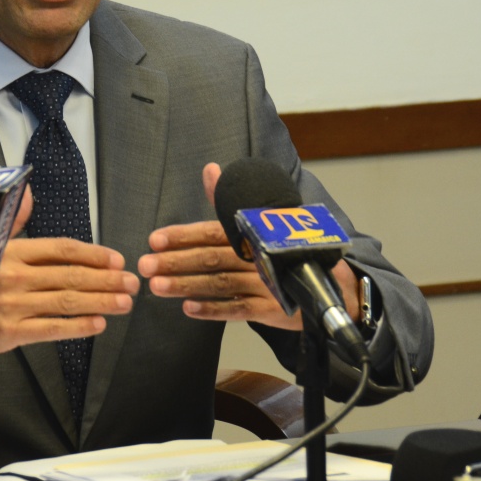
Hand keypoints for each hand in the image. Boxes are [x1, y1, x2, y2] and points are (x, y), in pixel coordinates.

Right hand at [0, 186, 138, 381]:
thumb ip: (11, 224)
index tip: (115, 258)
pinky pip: (52, 328)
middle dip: (107, 278)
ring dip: (102, 300)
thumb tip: (27, 195)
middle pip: (71, 274)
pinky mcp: (9, 332)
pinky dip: (79, 326)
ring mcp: (13, 305)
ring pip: (68, 300)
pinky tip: (98, 324)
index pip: (60, 248)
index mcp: (9, 252)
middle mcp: (13, 277)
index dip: (92, 253)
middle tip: (130, 281)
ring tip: (124, 301)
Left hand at [138, 163, 363, 329]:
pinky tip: (188, 310)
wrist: (335, 285)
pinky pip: (239, 310)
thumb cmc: (288, 250)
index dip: (183, 235)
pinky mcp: (274, 308)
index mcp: (253, 231)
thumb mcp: (262, 221)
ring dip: (187, 285)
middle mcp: (259, 255)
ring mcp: (267, 282)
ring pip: (221, 283)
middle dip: (176, 261)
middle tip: (145, 265)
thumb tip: (210, 169)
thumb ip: (229, 200)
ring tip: (157, 287)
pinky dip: (213, 310)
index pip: (213, 230)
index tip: (154, 240)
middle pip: (212, 257)